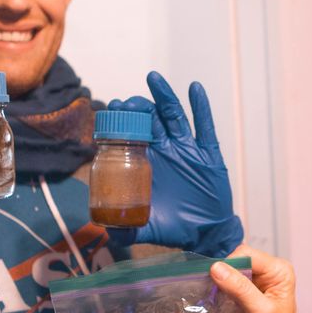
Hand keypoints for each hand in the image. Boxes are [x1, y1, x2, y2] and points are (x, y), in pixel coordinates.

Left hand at [105, 71, 242, 256]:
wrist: (205, 235)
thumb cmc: (175, 228)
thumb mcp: (146, 229)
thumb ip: (126, 229)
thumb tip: (103, 229)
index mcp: (148, 162)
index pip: (132, 133)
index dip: (123, 120)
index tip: (113, 108)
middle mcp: (166, 151)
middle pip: (151, 119)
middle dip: (139, 107)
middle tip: (127, 101)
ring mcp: (187, 149)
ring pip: (175, 116)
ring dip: (164, 96)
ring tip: (153, 78)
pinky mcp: (208, 155)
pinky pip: (205, 128)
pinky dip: (201, 107)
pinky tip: (195, 88)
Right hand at [209, 245, 298, 312]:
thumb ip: (240, 289)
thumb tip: (216, 267)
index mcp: (279, 271)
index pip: (246, 254)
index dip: (229, 265)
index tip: (216, 284)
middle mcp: (268, 272)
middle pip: (236, 261)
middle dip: (223, 275)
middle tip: (213, 294)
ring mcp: (256, 282)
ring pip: (229, 272)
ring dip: (219, 284)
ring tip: (214, 300)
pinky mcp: (244, 294)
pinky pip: (226, 284)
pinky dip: (218, 291)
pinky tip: (216, 303)